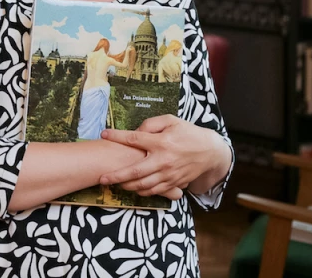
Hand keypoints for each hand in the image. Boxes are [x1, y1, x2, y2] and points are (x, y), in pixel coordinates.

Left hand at [98, 115, 229, 197]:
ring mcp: (169, 174)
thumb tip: (135, 130)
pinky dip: (141, 191)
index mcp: (162, 142)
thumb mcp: (171, 120)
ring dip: (126, 186)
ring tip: (114, 183)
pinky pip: (154, 191)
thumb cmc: (188, 133)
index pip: (134, 139)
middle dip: (116, 176)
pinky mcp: (174, 183)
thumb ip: (151, 124)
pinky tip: (132, 187)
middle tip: (102, 178)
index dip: (117, 136)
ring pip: (143, 185)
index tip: (104, 134)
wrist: (210, 151)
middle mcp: (164, 160)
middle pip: (135, 171)